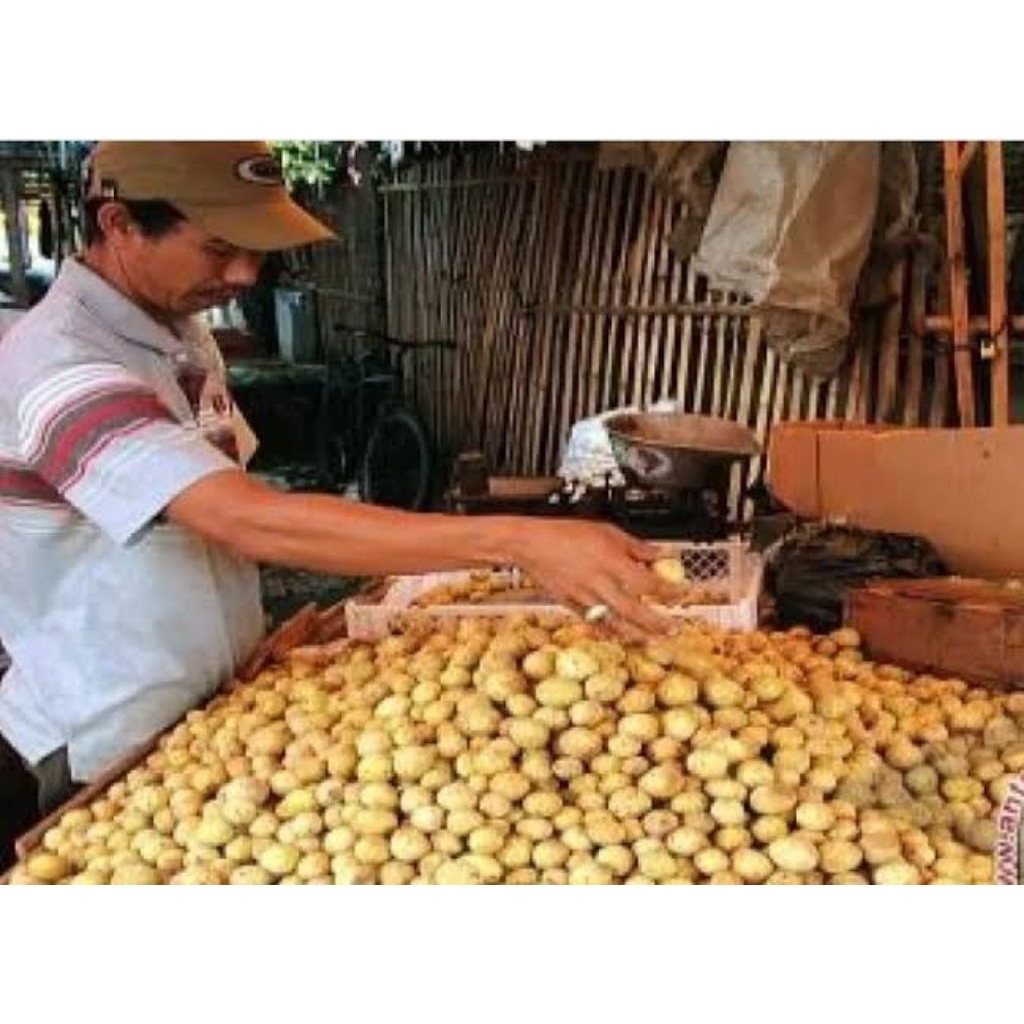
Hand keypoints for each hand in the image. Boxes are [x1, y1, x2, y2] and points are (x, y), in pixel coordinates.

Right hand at [508, 518, 680, 639]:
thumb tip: (658, 555)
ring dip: (637, 634)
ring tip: (652, 640)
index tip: (681, 595)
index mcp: (611, 562)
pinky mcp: (571, 605)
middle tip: (673, 630)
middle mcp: (600, 583)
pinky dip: (610, 631)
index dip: (668, 591)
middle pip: (634, 610)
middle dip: (656, 623)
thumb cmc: (566, 533)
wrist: (531, 543)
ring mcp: (585, 597)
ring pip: (615, 622)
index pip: (648, 582)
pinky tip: (621, 634)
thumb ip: (635, 547)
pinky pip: (594, 623)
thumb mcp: (607, 531)